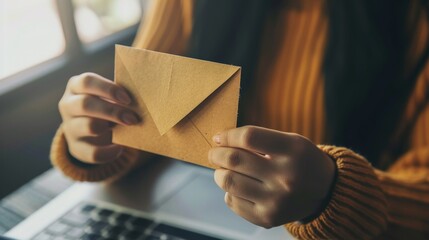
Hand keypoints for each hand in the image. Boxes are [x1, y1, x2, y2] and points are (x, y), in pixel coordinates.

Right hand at [59, 73, 139, 163]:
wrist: (91, 131)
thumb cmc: (105, 105)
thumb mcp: (107, 96)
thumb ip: (119, 96)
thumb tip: (140, 102)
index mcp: (76, 87)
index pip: (87, 81)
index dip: (108, 89)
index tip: (127, 99)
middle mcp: (68, 105)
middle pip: (85, 104)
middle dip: (112, 111)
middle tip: (133, 118)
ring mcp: (69, 128)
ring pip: (88, 127)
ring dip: (111, 129)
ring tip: (126, 128)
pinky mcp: (75, 148)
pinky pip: (93, 152)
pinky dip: (109, 152)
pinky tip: (120, 147)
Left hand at [208, 126, 334, 227]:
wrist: (324, 191)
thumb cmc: (299, 160)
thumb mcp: (289, 141)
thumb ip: (258, 139)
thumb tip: (220, 141)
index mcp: (293, 151)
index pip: (249, 138)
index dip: (228, 136)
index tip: (218, 138)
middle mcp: (286, 178)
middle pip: (235, 160)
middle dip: (217, 154)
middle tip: (214, 153)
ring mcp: (276, 201)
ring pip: (229, 182)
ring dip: (220, 173)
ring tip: (224, 170)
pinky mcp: (267, 218)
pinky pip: (232, 201)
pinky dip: (230, 191)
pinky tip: (240, 187)